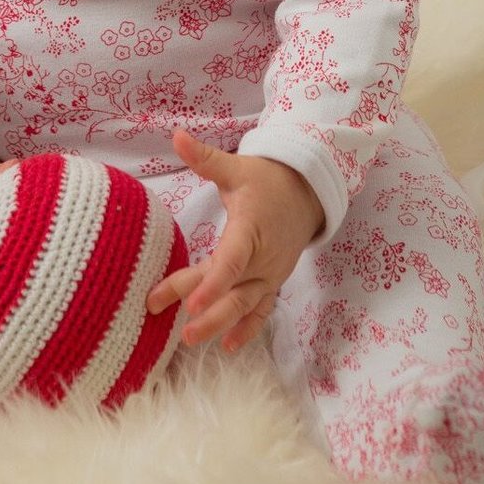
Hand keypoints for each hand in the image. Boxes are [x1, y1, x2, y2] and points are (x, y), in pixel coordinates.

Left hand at [146, 128, 323, 351]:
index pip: (230, 261)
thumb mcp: (236, 166)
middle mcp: (263, 258)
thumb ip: (205, 158)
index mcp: (250, 229)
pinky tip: (228, 347)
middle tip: (180, 329)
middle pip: (233, 288)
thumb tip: (176, 136)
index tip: (189, 303)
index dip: (210, 284)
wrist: (307, 191)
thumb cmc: (267, 179)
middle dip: (207, 310)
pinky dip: (247, 328)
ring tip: (194, 341)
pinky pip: (261, 309)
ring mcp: (270, 273)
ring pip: (246, 304)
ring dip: (222, 324)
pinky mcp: (272, 282)